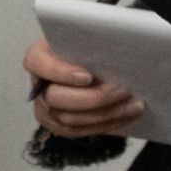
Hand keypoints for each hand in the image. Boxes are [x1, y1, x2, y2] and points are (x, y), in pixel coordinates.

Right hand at [25, 37, 142, 136]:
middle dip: (94, 97)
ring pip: (70, 119)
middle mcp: (38, 86)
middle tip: (124, 90)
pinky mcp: (59, 127)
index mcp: (38, 58)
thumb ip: (90, 41)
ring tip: (134, 104)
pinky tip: (126, 115)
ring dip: (106, 113)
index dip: (60, 72)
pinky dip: (106, 124)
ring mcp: (45, 109)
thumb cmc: (88, 48)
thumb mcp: (85, 39)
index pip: (37, 63)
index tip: (88, 76)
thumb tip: (113, 44)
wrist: (93, 69)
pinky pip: (80, 131)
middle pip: (56, 98)